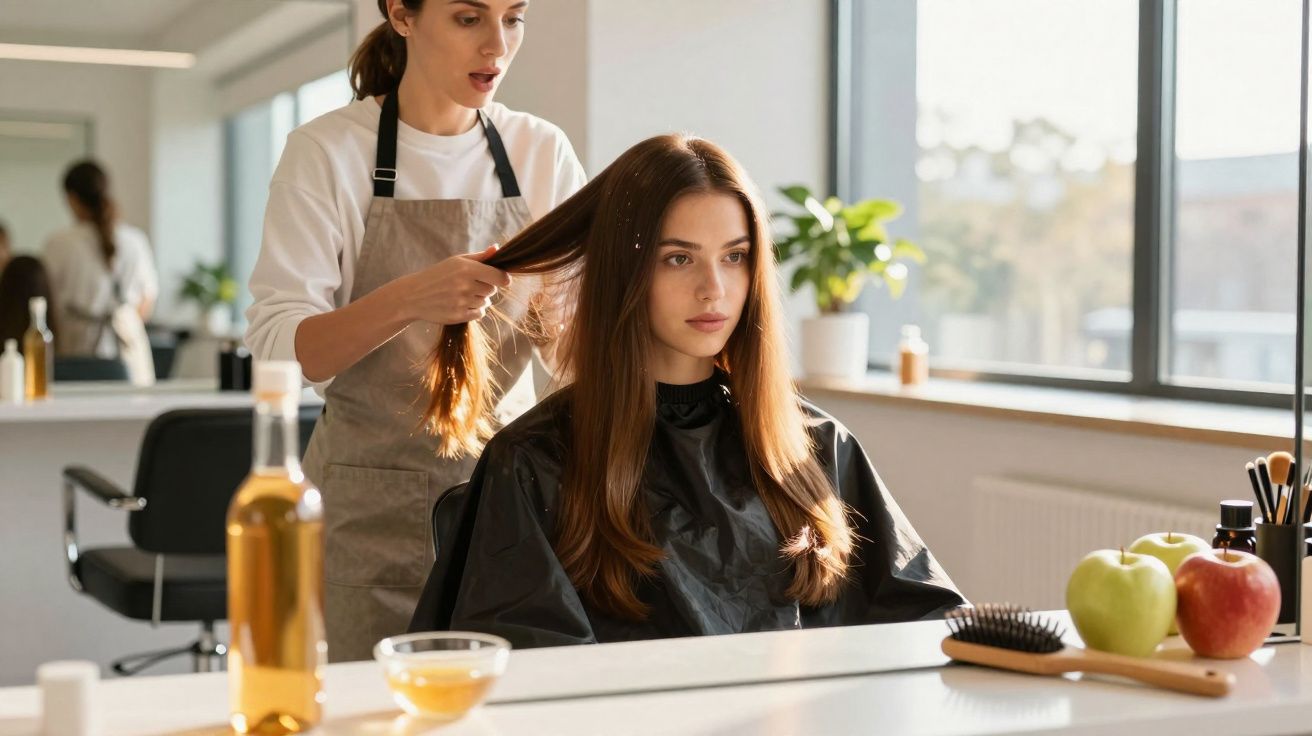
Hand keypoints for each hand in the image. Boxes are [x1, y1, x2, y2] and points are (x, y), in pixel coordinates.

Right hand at [395, 244, 511, 324]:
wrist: (414, 295)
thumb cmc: (438, 275)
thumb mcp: (456, 261)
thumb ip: (480, 257)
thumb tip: (497, 249)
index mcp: (466, 269)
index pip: (499, 277)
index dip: (503, 278)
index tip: (501, 279)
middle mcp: (465, 285)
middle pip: (493, 290)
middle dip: (486, 287)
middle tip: (471, 284)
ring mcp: (462, 302)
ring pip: (486, 302)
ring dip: (479, 299)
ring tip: (462, 294)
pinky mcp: (459, 316)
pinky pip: (480, 313)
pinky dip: (474, 310)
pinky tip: (461, 303)